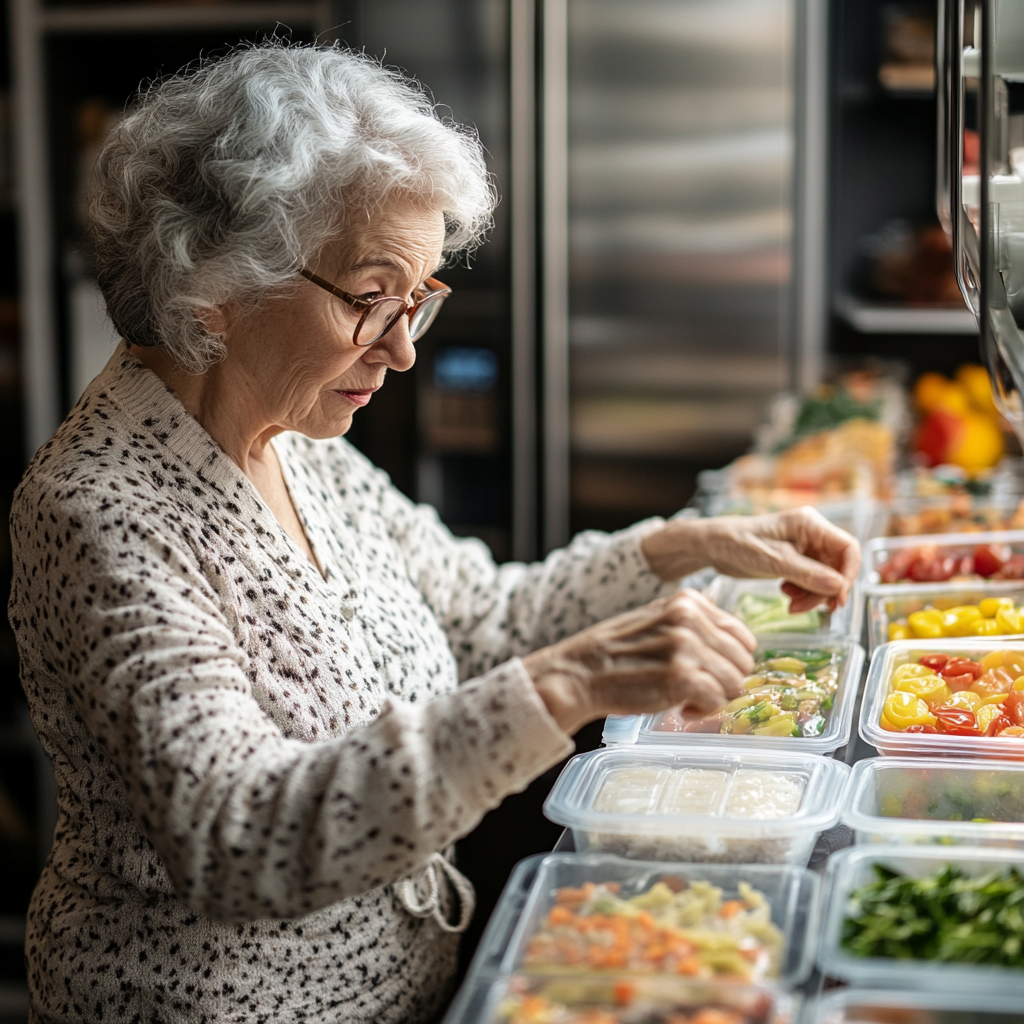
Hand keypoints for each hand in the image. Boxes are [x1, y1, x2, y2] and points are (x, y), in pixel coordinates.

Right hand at [523, 590, 755, 734]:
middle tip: (695, 688)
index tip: (708, 671)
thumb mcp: (655, 618)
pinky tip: (679, 707)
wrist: (578, 674)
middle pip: (742, 662)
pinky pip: (717, 701)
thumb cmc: (615, 653)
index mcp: (687, 601)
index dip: (729, 660)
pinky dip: (702, 711)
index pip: (741, 636)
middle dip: (724, 681)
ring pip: (734, 683)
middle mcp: (690, 618)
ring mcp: (686, 647)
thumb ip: (692, 623)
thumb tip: (734, 642)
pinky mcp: (681, 677)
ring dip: (714, 697)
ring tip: (685, 697)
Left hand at [641, 507, 860, 611]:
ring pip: (825, 577)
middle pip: (838, 566)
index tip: (837, 598)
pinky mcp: (794, 561)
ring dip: (813, 595)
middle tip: (805, 608)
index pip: (848, 547)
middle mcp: (811, 534)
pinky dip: (803, 592)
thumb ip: (807, 574)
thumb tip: (838, 587)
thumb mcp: (774, 561)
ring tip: (792, 604)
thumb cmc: (738, 544)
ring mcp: (804, 548)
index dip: (849, 574)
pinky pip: (811, 580)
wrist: (713, 547)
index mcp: (810, 524)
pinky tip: (786, 594)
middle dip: (825, 590)